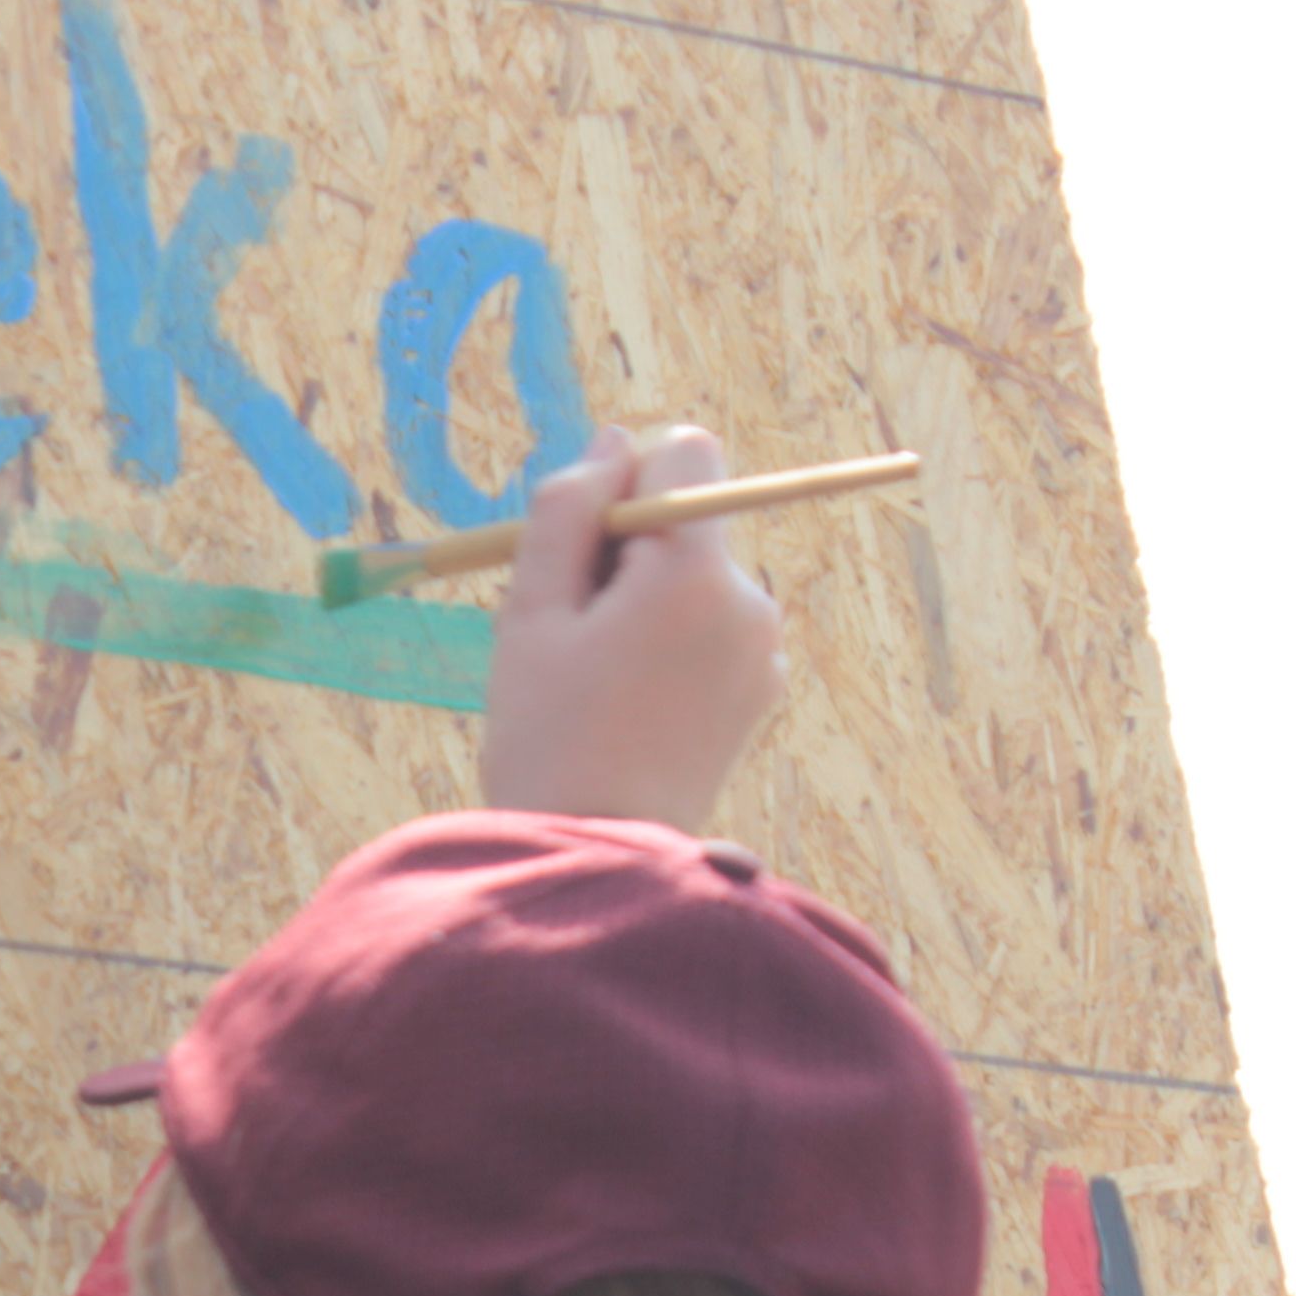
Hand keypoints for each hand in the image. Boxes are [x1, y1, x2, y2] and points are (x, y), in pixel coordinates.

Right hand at [474, 422, 784, 834]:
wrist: (598, 853)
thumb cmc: (547, 733)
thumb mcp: (530, 611)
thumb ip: (566, 509)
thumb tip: (613, 442)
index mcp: (696, 571)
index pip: (686, 452)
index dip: (623, 480)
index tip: (582, 547)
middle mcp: (751, 599)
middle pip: (690, 516)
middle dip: (630, 547)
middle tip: (576, 630)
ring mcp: (765, 647)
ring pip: (698, 573)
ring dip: (649, 598)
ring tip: (600, 675)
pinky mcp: (762, 687)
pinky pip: (714, 624)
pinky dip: (674, 640)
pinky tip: (633, 702)